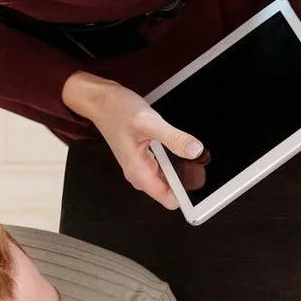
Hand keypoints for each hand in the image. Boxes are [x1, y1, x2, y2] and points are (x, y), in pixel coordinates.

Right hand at [63, 73, 202, 209]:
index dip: (187, 194)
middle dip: (186, 177)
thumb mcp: (149, 122)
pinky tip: (174, 144)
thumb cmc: (117, 110)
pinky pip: (165, 166)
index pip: (170, 200)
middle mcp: (139, 173)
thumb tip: (195, 151)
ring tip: (182, 146)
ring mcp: (142, 167)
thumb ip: (173, 138)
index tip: (199, 179)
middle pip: (172, 191)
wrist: (102, 100)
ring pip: (170, 178)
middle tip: (193, 157)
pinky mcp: (145, 158)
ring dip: (180, 166)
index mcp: (139, 171)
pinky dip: (173, 158)